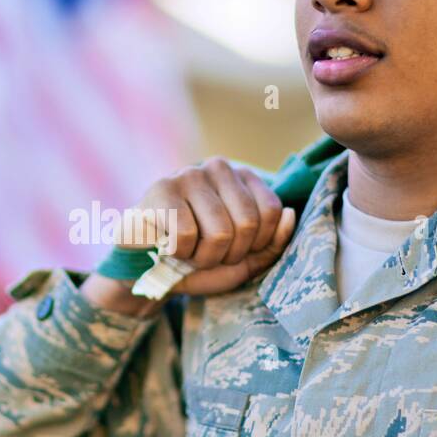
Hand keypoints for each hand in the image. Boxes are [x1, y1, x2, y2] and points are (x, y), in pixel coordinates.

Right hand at [82, 157, 296, 313]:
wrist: (146, 269)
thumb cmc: (198, 260)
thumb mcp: (244, 259)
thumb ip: (273, 243)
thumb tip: (290, 214)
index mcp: (242, 177)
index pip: (271, 212)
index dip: (255, 245)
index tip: (232, 250)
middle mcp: (218, 167)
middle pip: (247, 225)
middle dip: (228, 255)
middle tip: (206, 255)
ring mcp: (188, 174)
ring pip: (219, 233)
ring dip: (203, 259)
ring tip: (187, 252)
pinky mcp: (160, 189)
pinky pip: (186, 236)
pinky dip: (178, 254)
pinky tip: (167, 246)